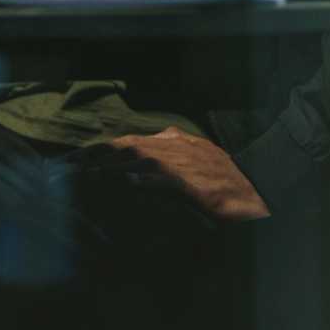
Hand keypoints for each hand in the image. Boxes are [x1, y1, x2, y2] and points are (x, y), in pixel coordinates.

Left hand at [74, 127, 270, 220]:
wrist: (254, 190)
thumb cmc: (223, 175)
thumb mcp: (196, 152)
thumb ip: (173, 145)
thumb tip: (151, 142)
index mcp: (173, 140)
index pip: (129, 140)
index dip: (103, 148)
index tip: (81, 158)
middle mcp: (175, 148)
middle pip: (129, 147)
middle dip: (99, 156)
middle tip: (75, 166)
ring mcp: (185, 165)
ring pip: (141, 162)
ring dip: (114, 168)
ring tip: (93, 175)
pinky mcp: (195, 184)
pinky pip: (166, 181)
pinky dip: (147, 181)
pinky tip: (130, 183)